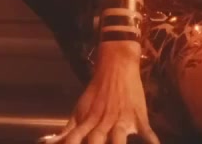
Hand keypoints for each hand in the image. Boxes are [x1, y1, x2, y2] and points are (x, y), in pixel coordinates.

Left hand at [45, 43, 159, 143]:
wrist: (116, 65)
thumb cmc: (97, 91)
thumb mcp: (80, 110)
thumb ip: (69, 130)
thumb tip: (50, 143)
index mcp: (87, 122)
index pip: (75, 139)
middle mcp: (102, 122)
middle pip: (95, 140)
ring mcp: (121, 119)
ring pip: (118, 137)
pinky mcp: (138, 116)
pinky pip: (147, 131)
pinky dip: (152, 140)